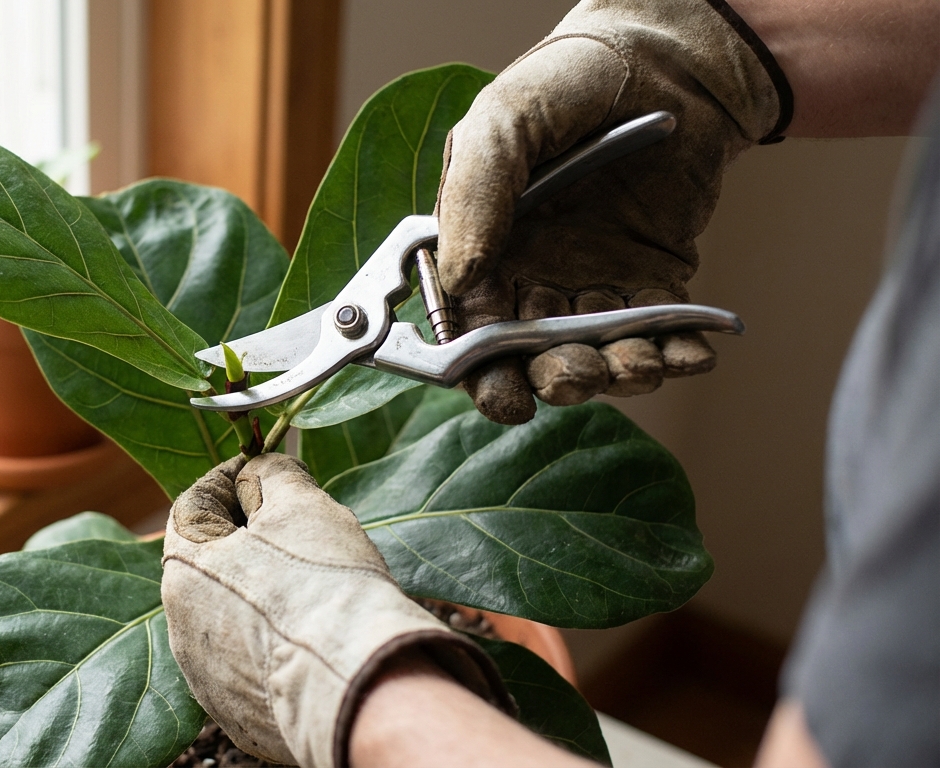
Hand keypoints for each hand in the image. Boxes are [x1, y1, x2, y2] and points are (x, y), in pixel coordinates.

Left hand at [161, 455, 513, 767]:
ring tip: (314, 584)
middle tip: (298, 525)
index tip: (266, 468)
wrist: (358, 685)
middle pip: (212, 563)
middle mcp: (180, 628)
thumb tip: (261, 468)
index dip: (232, 477)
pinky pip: (253, 664)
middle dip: (251, 538)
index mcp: (182, 569)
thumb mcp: (299, 504)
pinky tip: (314, 634)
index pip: (194, 504)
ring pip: (232, 616)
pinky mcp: (238, 715)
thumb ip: (271, 473)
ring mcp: (206, 679)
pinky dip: (276, 643)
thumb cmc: (324, 584)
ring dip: (263, 593)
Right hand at [436, 0, 790, 423]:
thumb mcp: (501, 123)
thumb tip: (459, 280)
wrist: (669, 60)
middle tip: (568, 376)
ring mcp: (592, 280)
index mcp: (480, 246)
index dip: (479, 369)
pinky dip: (675, 353)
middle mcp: (531, 273)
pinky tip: (686, 354)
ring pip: (593, 353)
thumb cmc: (569, 80)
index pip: (467, 327)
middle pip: (529, 356)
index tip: (499, 389)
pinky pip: (658, 332)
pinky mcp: (652, 278)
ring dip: (612, 373)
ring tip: (632, 364)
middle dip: (548, 379)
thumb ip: (473, 199)